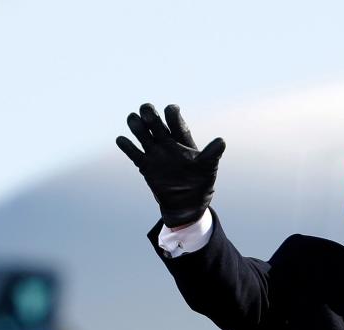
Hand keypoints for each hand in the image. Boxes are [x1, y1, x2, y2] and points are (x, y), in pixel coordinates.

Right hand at [116, 103, 224, 227]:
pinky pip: (133, 152)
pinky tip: (122, 140)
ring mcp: (154, 152)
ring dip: (135, 124)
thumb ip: (212, 154)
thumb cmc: (201, 183)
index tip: (171, 111)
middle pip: (154, 119)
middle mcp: (166, 141)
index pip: (174, 118)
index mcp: (182, 138)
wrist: (187, 204)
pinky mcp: (145, 165)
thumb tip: (221, 141)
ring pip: (140, 132)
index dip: (171, 112)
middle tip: (148, 116)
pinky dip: (125, 145)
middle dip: (149, 113)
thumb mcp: (208, 168)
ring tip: (135, 123)